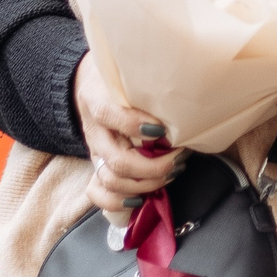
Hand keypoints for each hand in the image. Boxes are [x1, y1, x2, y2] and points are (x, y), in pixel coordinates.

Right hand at [76, 55, 182, 222]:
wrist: (91, 84)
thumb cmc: (121, 80)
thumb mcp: (131, 74)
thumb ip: (149, 88)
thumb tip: (185, 102)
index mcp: (99, 101)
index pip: (109, 114)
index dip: (136, 125)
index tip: (163, 129)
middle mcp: (95, 132)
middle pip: (117, 161)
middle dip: (153, 167)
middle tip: (179, 158)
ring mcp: (95, 153)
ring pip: (110, 181)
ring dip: (145, 184)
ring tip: (170, 173)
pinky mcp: (97, 168)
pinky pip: (97, 194)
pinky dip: (119, 202)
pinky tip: (141, 198)